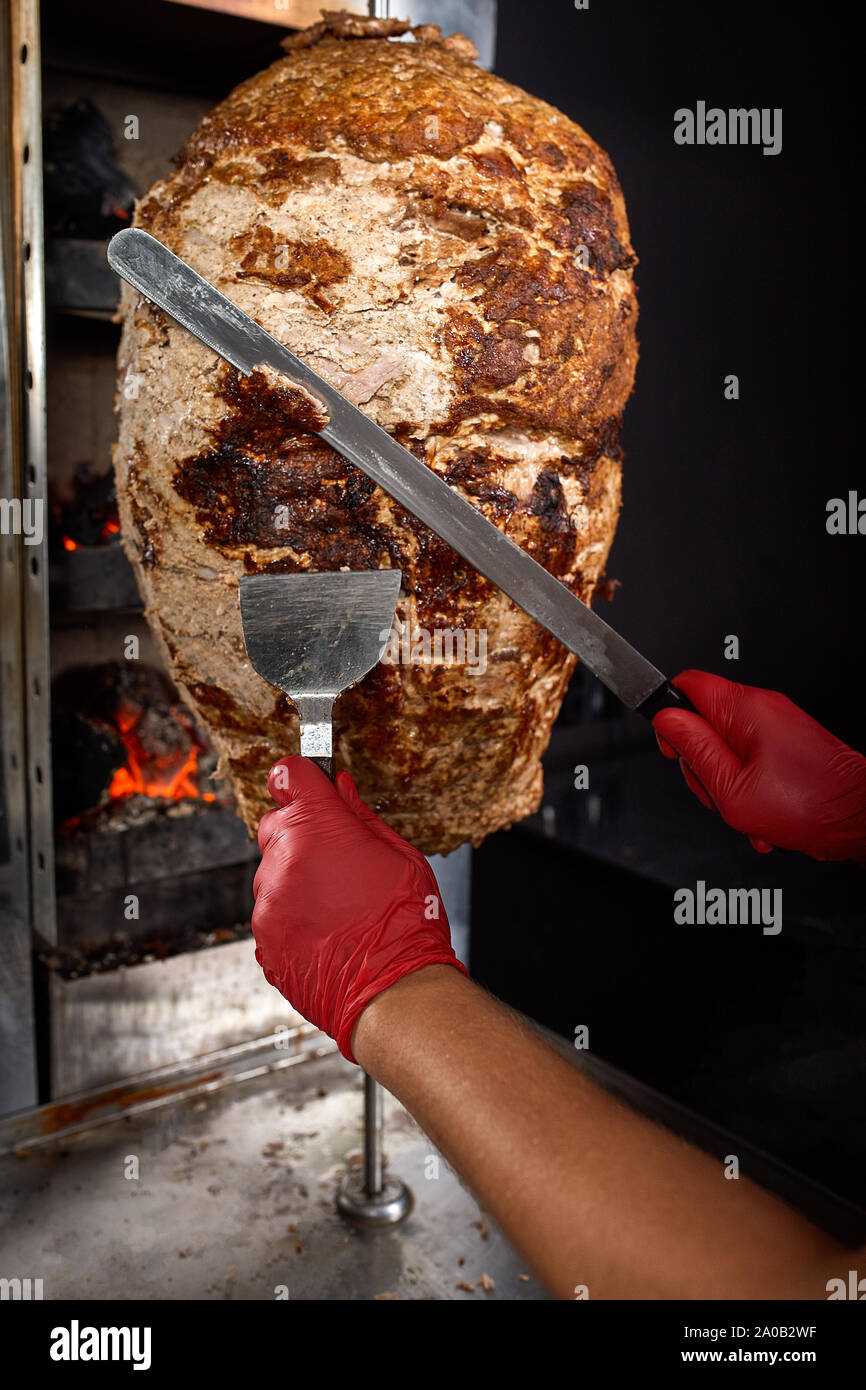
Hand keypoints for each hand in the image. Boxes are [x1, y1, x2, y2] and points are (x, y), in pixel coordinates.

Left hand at [252, 757, 467, 1061]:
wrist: (393, 993)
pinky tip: (326, 929)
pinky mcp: (264, 938)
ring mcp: (269, 902)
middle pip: (276, 823)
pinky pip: (271, 911)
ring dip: (296, 877)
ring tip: (337, 904)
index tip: (306, 780)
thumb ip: (361, 817)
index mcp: (320, 829)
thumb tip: (341, 788)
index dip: (301, 775)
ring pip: (272, 871)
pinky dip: (292, 914)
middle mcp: (284, 860)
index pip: (291, 775)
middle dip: (301, 830)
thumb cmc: (407, 924)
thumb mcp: (400, 856)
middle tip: (337, 856)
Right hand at [653, 670, 865, 860]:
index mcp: (745, 708)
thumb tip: (665, 721)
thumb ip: (693, 750)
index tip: (672, 747)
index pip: (686, 683)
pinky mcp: (785, 742)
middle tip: (716, 788)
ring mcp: (775, 724)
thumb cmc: (809, 805)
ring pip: (723, 746)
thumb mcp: (730, 787)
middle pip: (702, 721)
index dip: (668, 715)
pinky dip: (746, 786)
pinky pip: (747, 759)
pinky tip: (760, 810)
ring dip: (725, 782)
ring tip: (744, 805)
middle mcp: (762, 707)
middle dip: (700, 762)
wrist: (858, 818)